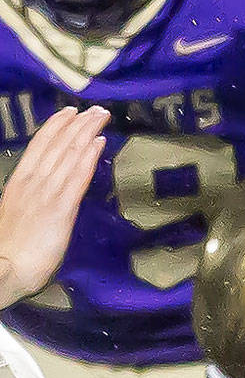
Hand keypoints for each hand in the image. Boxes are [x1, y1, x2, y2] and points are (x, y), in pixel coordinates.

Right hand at [0, 106, 108, 309]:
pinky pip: (78, 176)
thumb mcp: (17, 212)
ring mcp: (48, 192)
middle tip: (96, 110)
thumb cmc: (11, 248)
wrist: (6, 267)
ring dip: (88, 132)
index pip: (40, 144)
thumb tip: (45, 191)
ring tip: (102, 117)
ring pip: (70, 154)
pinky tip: (100, 143)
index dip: (57, 125)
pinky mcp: (62, 208)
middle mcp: (34, 181)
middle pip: (59, 144)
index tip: (71, 113)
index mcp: (20, 180)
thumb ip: (31, 197)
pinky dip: (90, 157)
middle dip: (79, 124)